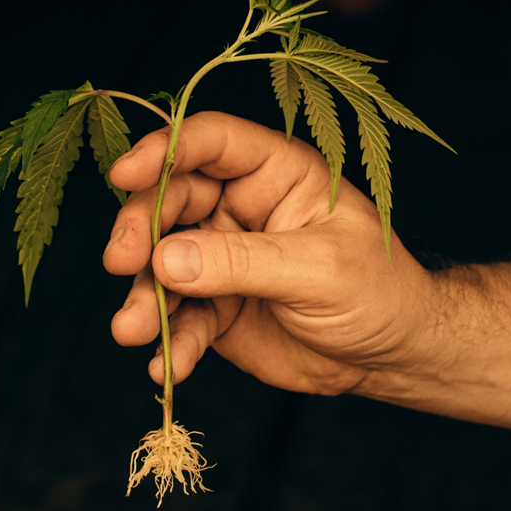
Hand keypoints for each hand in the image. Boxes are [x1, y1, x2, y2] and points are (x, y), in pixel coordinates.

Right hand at [103, 111, 436, 395]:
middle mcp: (239, 208)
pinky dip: (169, 344)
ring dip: (143, 296)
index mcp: (275, 172)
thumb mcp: (320, 269)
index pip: (212, 143)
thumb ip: (243, 262)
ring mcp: (222, 258)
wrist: (391, 355)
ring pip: (164, 265)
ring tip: (131, 331)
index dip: (165, 149)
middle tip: (120, 261)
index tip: (125, 172)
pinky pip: (181, 321)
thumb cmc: (378, 290)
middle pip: (171, 200)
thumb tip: (167, 259)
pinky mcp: (215, 308)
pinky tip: (163, 367)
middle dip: (140, 229)